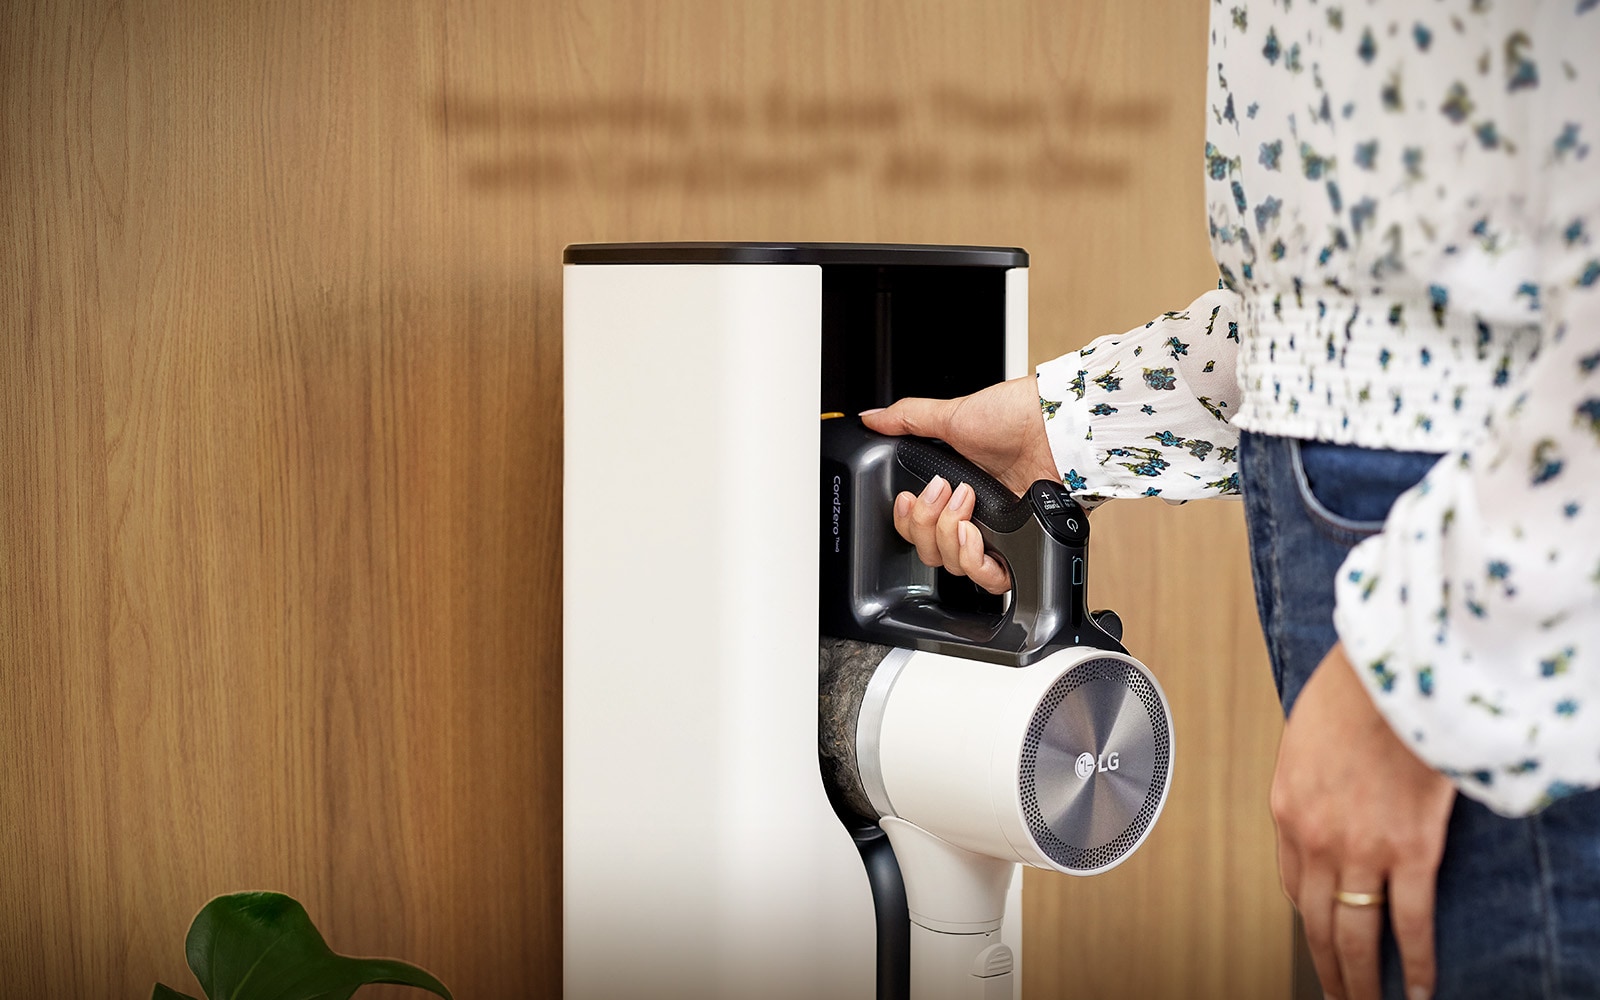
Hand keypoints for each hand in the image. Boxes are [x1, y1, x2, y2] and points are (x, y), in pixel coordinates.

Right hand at [862, 376, 1058, 594]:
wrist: (1051, 428)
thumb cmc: (1012, 418)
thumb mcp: (951, 416)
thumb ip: (907, 418)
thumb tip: (871, 419)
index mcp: (952, 492)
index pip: (915, 529)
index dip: (906, 521)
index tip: (909, 499)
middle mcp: (972, 517)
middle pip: (930, 553)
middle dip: (928, 524)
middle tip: (944, 492)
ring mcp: (997, 535)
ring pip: (955, 568)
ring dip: (950, 539)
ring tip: (966, 507)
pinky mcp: (1021, 547)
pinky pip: (991, 579)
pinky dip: (977, 563)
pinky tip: (975, 536)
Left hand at [1271, 643, 1455, 999]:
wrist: (1388, 670)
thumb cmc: (1351, 692)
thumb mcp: (1305, 741)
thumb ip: (1312, 784)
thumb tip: (1327, 804)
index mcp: (1286, 810)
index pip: (1291, 886)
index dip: (1308, 922)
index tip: (1318, 944)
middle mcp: (1316, 838)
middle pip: (1318, 924)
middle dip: (1330, 970)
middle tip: (1338, 998)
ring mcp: (1361, 849)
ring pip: (1358, 935)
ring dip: (1363, 981)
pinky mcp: (1409, 849)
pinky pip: (1410, 923)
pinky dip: (1418, 963)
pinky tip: (1422, 987)